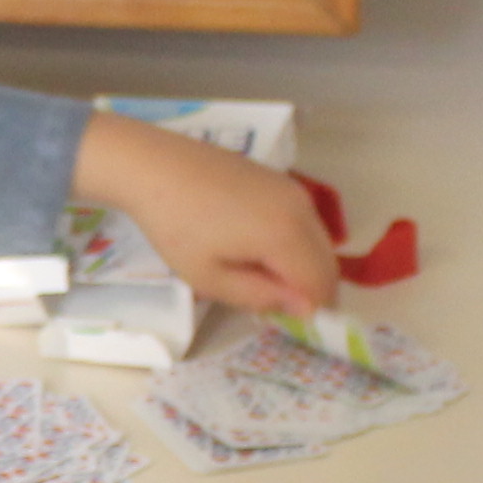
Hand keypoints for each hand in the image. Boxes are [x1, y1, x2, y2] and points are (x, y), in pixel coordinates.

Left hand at [71, 111, 340, 317]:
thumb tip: (303, 308)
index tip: (277, 317)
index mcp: (287, 234)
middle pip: (327, 264)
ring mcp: (293, 189)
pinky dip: (294, 243)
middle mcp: (302, 208)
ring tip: (256, 273)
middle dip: (308, 290)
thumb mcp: (210, 277)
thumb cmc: (177, 226)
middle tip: (266, 300)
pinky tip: (254, 246)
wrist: (155, 165)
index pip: (321, 286)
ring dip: (301, 266)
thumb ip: (261, 296)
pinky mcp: (280, 179)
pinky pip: (304, 221)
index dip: (307, 311)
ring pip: (318, 242)